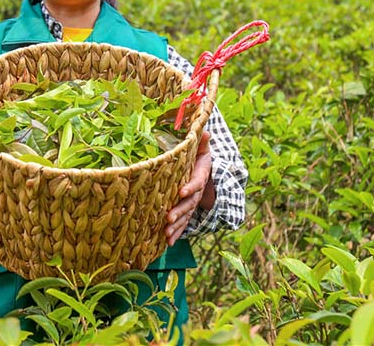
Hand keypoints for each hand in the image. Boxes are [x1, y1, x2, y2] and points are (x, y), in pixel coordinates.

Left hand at [165, 130, 214, 245]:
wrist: (207, 170)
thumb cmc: (200, 156)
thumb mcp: (202, 148)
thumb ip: (202, 142)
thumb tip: (205, 131)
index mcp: (200, 175)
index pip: (196, 182)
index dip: (190, 187)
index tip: (181, 191)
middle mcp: (197, 192)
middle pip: (189, 204)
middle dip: (179, 212)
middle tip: (168, 219)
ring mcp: (192, 203)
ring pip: (185, 216)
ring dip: (177, 227)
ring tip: (166, 235)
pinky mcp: (187, 211)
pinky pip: (183, 223)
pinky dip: (176, 234)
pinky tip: (167, 243)